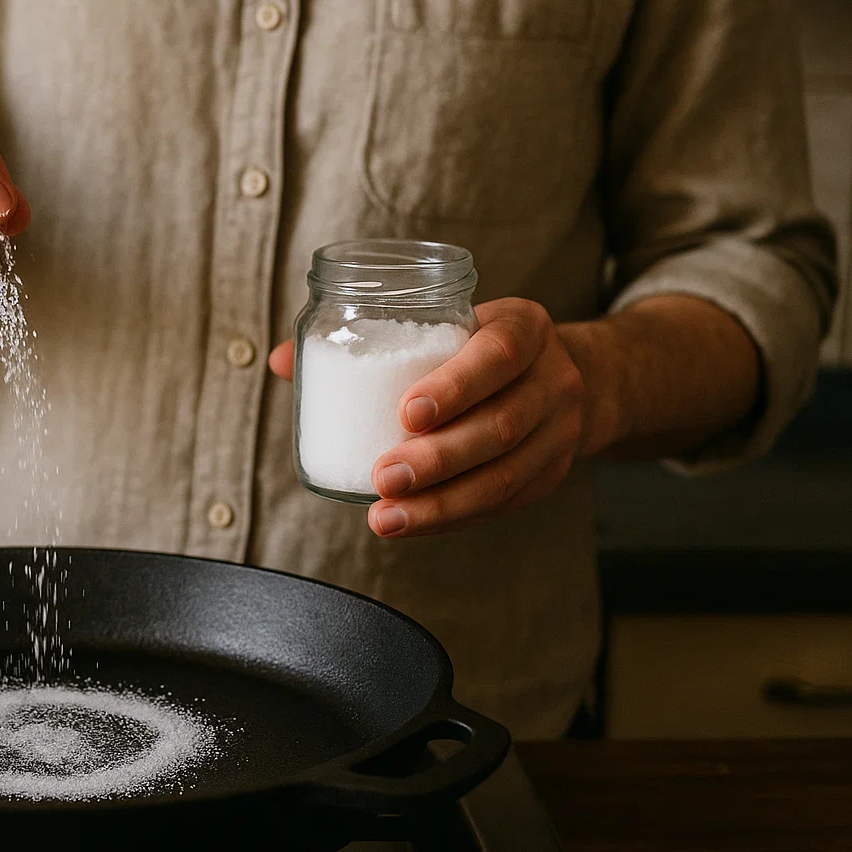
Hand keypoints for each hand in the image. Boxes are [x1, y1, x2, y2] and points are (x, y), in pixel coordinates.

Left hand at [269, 298, 585, 536]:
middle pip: (499, 426)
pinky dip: (452, 518)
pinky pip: (502, 505)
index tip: (405, 413)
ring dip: (441, 505)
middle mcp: (552, 379)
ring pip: (504, 477)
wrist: (573, 376)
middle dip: (437, 459)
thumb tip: (278, 362)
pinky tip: (411, 525)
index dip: (454, 387)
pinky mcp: (551, 474)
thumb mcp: (445, 326)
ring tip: (386, 517)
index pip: (496, 356)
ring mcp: (559, 432)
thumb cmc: (480, 347)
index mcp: (524, 329)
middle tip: (382, 477)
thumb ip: (367, 342)